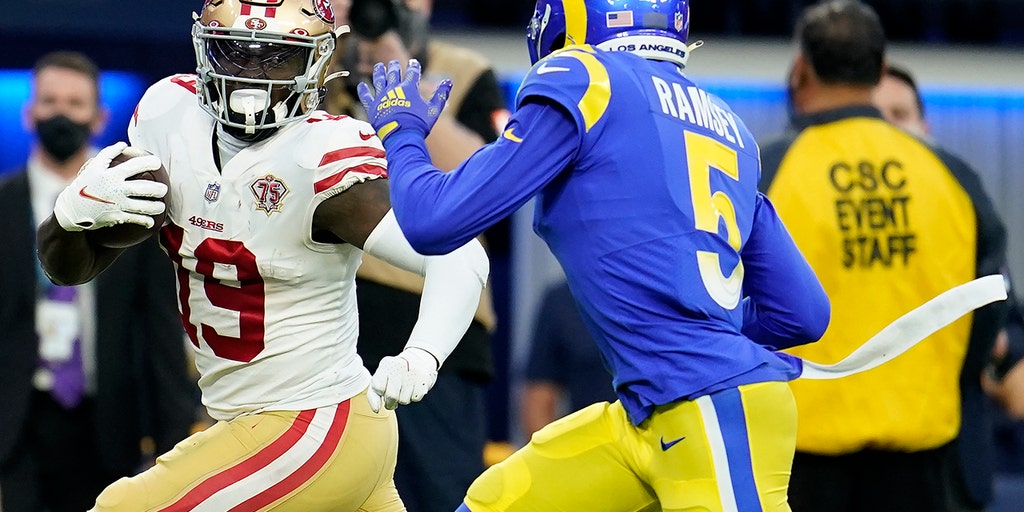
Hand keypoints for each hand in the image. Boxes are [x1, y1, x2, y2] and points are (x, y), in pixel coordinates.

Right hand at [53, 142, 167, 231]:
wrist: (71, 210)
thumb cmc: (84, 185)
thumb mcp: (93, 167)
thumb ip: (108, 154)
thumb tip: (123, 144)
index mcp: (111, 175)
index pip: (134, 166)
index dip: (148, 163)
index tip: (158, 162)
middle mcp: (116, 189)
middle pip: (143, 188)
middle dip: (157, 189)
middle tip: (164, 189)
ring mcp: (117, 204)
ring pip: (143, 206)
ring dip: (155, 207)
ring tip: (161, 206)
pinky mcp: (116, 217)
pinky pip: (135, 219)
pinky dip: (145, 221)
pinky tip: (152, 223)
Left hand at [356, 59, 451, 140]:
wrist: (401, 137)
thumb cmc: (419, 125)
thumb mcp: (433, 110)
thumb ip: (441, 95)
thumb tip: (449, 81)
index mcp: (409, 88)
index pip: (412, 73)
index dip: (414, 66)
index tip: (414, 63)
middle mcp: (394, 89)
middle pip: (393, 73)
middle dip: (394, 66)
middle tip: (394, 63)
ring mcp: (382, 97)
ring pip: (379, 80)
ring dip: (379, 72)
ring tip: (379, 67)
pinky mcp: (372, 107)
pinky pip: (366, 96)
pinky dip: (363, 90)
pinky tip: (362, 85)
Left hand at [367, 347, 438, 412]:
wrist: (418, 359)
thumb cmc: (394, 374)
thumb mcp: (380, 379)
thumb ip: (373, 395)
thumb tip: (377, 409)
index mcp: (386, 364)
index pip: (379, 388)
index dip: (381, 393)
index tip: (384, 390)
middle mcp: (400, 366)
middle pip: (392, 396)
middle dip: (391, 402)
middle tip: (394, 397)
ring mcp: (413, 371)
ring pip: (404, 400)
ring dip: (403, 399)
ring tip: (405, 389)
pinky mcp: (424, 378)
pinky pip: (416, 398)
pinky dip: (414, 397)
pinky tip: (413, 387)